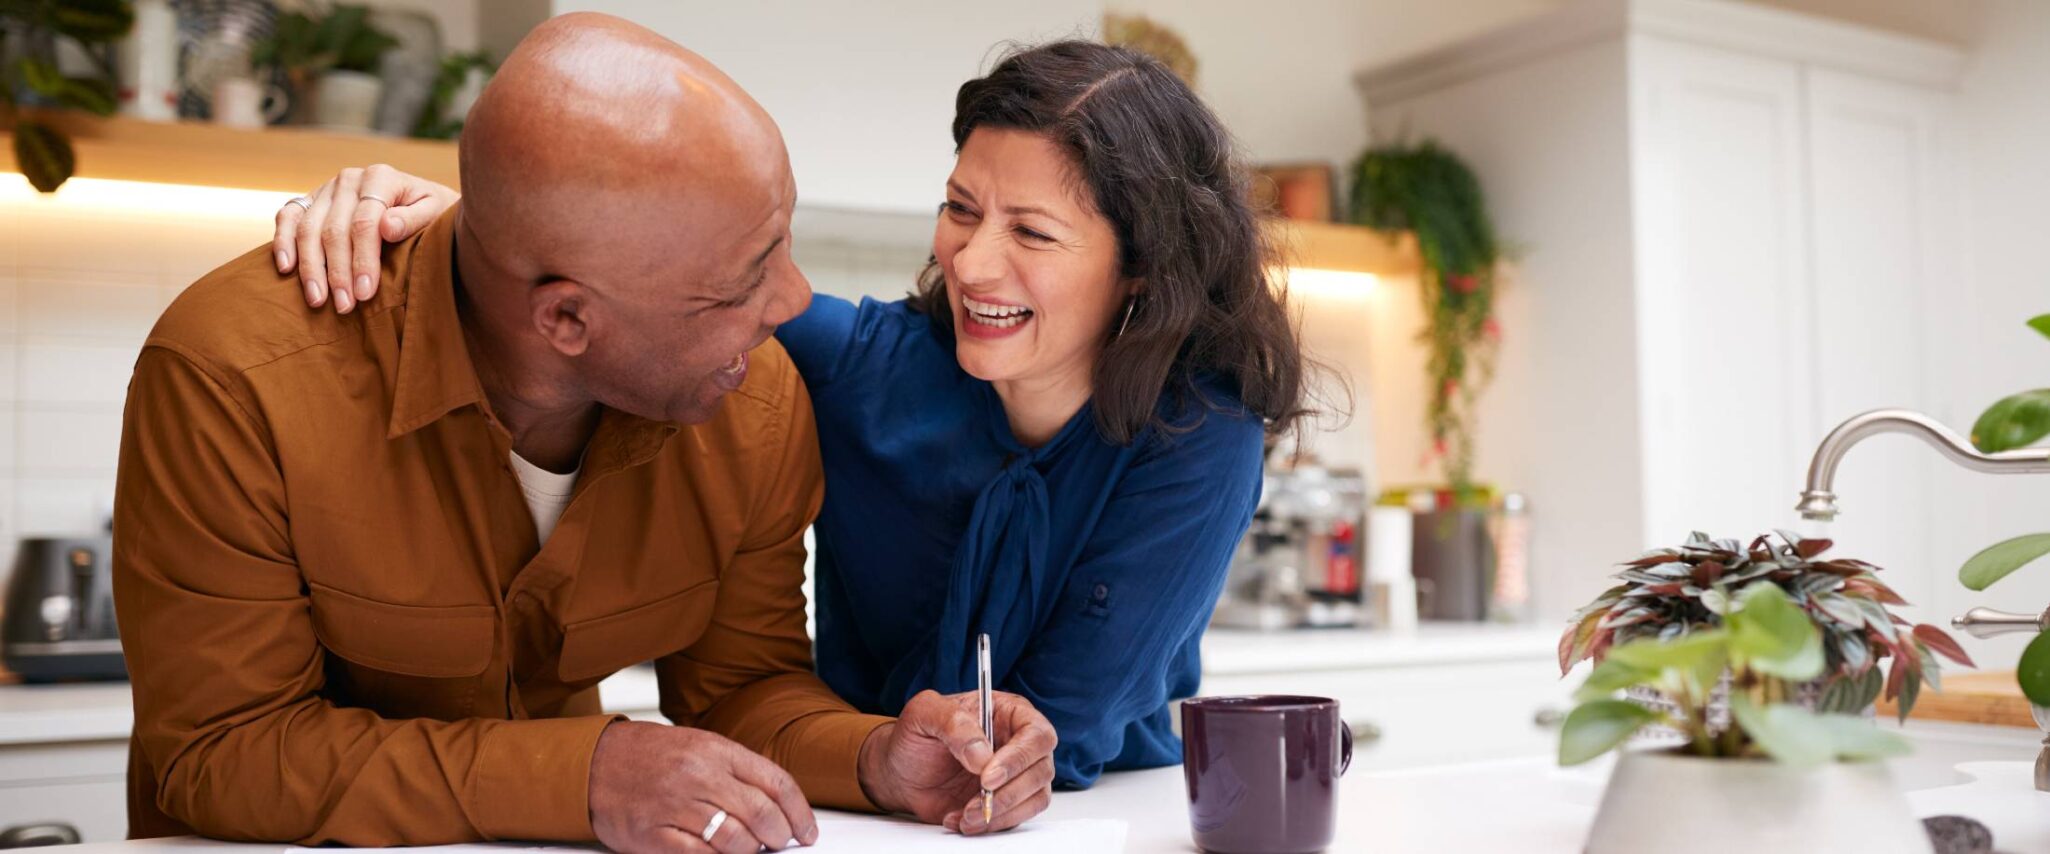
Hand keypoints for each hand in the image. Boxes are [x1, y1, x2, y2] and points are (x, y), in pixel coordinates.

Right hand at [272, 163, 458, 313]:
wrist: (423, 202)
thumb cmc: (435, 213)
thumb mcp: (437, 212)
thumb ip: (415, 218)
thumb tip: (388, 227)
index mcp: (381, 177)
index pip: (365, 223)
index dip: (363, 260)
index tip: (365, 292)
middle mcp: (350, 179)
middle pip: (334, 229)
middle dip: (337, 272)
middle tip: (344, 306)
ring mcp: (327, 188)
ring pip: (308, 228)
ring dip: (310, 267)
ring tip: (318, 300)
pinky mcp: (311, 200)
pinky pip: (289, 217)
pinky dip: (283, 241)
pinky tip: (286, 269)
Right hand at [589, 720, 818, 852]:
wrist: (593, 762)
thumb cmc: (649, 756)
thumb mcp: (699, 745)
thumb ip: (736, 771)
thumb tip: (776, 803)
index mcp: (716, 750)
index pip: (776, 782)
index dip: (799, 812)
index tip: (806, 831)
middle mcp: (700, 775)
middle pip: (761, 814)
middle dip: (779, 836)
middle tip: (779, 843)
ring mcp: (676, 805)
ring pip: (735, 840)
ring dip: (750, 852)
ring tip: (749, 851)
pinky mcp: (654, 834)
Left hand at [857, 689, 1057, 835]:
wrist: (901, 771)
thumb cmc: (916, 736)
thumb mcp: (923, 713)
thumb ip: (953, 723)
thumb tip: (982, 754)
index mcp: (1008, 712)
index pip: (1036, 733)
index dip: (1018, 758)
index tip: (988, 777)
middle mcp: (1019, 742)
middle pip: (1041, 769)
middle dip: (1009, 792)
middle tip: (977, 801)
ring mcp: (1017, 774)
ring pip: (1035, 797)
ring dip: (1002, 812)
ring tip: (965, 815)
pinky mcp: (1008, 801)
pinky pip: (1017, 817)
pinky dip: (991, 824)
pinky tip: (961, 819)